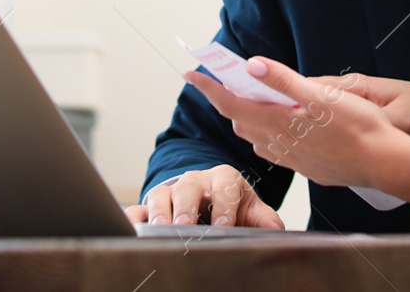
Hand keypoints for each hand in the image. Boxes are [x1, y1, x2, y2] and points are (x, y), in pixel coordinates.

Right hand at [123, 165, 285, 227]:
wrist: (210, 201)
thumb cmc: (233, 205)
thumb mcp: (251, 209)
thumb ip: (265, 219)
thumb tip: (275, 230)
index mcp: (224, 179)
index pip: (225, 186)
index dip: (224, 205)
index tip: (223, 226)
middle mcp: (195, 181)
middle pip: (188, 187)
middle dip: (187, 206)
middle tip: (186, 226)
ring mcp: (172, 191)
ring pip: (161, 194)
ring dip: (160, 211)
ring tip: (160, 229)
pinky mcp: (152, 205)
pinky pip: (139, 208)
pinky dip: (134, 218)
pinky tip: (134, 230)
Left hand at [181, 57, 409, 190]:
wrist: (384, 163)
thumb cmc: (358, 126)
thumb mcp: (322, 94)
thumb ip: (283, 80)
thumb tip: (251, 65)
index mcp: (278, 123)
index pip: (230, 104)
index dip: (209, 88)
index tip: (191, 73)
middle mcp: (278, 145)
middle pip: (240, 121)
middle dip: (226, 100)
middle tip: (222, 80)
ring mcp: (292, 159)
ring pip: (256, 137)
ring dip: (247, 117)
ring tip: (248, 99)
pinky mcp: (307, 166)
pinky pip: (275, 149)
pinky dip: (267, 133)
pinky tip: (280, 127)